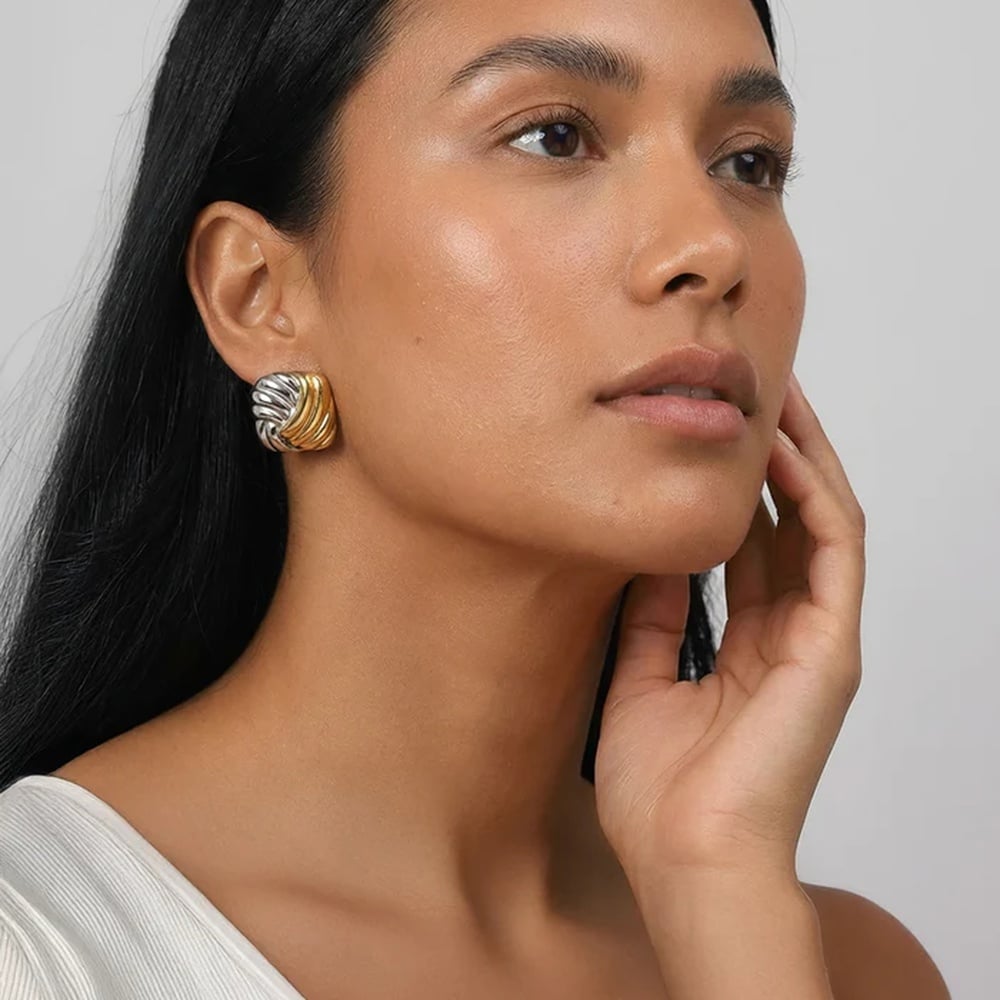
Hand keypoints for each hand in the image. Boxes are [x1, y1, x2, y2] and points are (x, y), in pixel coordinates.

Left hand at [593, 372, 865, 881]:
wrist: (684, 863)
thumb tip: (645, 560)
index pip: (750, 547)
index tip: (706, 437)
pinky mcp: (831, 648)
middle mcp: (789, 635)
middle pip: (788, 523)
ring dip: (801, 455)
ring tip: (774, 395)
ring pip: (821, 521)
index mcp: (748, 647)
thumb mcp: (638, 682)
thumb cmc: (661, 795)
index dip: (733, 490)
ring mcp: (816, 640)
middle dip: (771, 455)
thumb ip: (648, 619)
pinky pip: (832, 551)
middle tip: (748, 391)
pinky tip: (781, 450)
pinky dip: (810, 495)